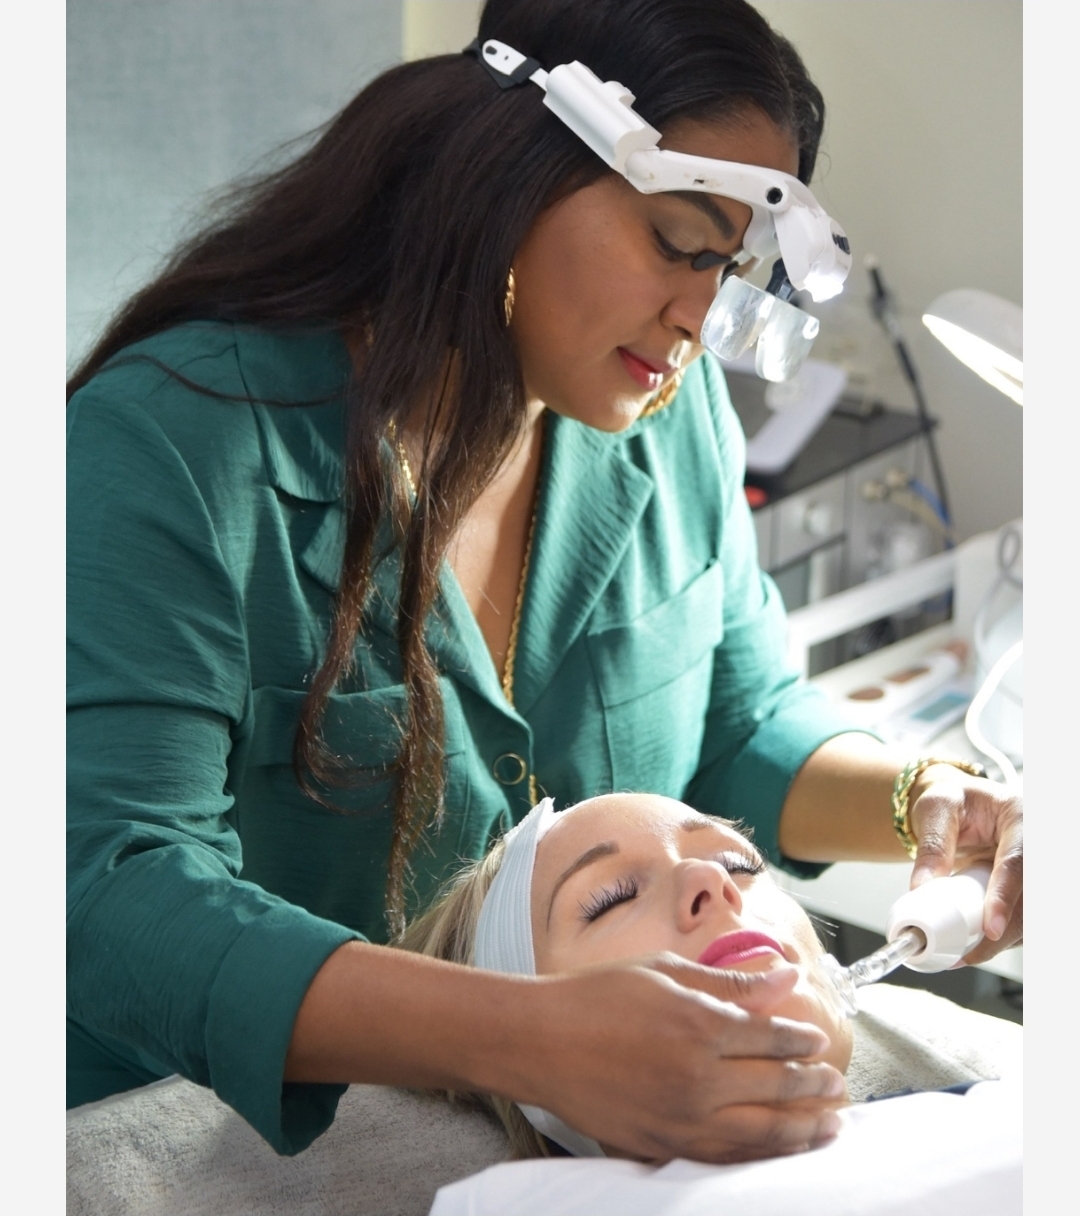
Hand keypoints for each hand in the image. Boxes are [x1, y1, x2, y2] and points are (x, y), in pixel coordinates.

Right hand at [520, 955, 845, 1163]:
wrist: (541, 1041)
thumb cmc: (599, 996)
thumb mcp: (666, 973)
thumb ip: (731, 983)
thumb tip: (785, 977)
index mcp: (701, 1025)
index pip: (774, 1039)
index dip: (802, 1041)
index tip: (816, 1041)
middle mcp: (699, 1078)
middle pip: (778, 1087)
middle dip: (815, 1086)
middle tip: (836, 1086)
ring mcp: (682, 1119)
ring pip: (763, 1134)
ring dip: (803, 1130)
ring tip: (828, 1126)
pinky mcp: (663, 1146)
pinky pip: (727, 1158)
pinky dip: (762, 1155)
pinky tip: (777, 1149)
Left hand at [908, 766, 1022, 962]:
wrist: (959, 804)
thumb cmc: (952, 799)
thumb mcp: (936, 809)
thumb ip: (932, 844)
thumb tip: (922, 887)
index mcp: (1019, 817)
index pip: (1018, 862)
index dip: (1005, 897)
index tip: (990, 927)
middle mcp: (1035, 846)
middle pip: (1032, 898)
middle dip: (1005, 931)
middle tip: (970, 952)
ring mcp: (1034, 870)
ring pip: (1031, 916)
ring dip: (1003, 940)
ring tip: (965, 954)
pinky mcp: (1027, 890)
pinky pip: (1022, 920)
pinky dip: (1001, 938)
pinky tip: (974, 948)